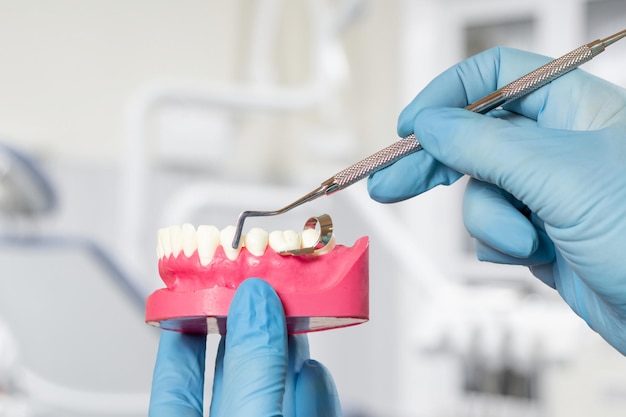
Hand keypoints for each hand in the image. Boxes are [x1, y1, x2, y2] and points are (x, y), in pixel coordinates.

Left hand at [148, 278, 341, 415]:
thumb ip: (250, 368)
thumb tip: (255, 302)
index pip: (176, 373)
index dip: (187, 324)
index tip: (199, 288)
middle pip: (233, 372)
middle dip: (253, 326)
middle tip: (264, 288)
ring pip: (274, 390)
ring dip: (288, 352)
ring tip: (296, 317)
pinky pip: (306, 414)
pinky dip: (314, 392)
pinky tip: (314, 372)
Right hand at [368, 47, 625, 352]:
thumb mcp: (558, 176)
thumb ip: (484, 145)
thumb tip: (431, 125)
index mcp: (576, 108)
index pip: (496, 78)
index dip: (448, 95)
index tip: (410, 126)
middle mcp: (559, 145)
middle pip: (474, 137)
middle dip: (432, 163)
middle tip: (389, 184)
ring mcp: (548, 192)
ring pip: (480, 192)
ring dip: (493, 222)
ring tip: (528, 243)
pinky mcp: (540, 233)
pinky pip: (493, 229)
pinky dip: (502, 245)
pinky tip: (533, 255)